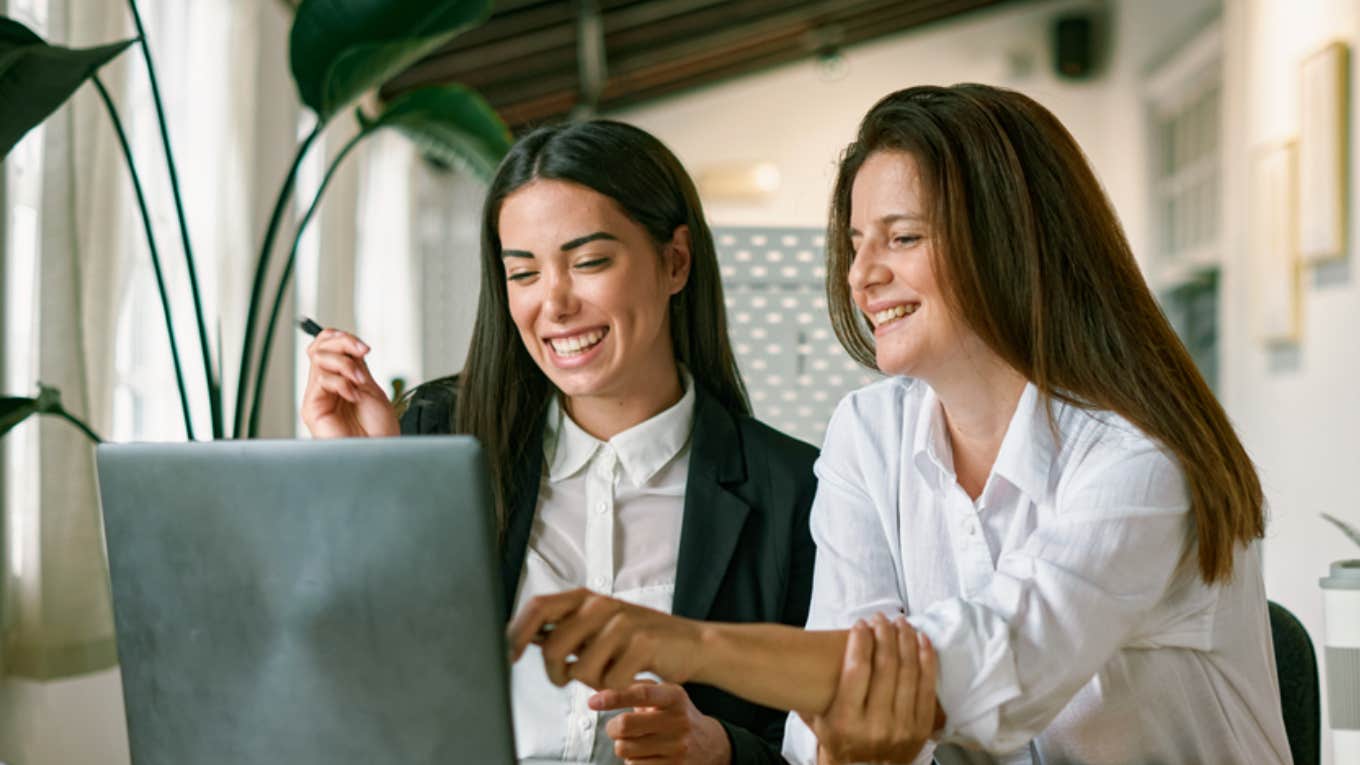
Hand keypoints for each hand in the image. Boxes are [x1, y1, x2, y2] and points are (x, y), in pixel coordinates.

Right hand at [301, 328, 398, 438]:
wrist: (380, 451)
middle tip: (362, 352)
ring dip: (345, 364)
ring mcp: (317, 397)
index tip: (363, 346)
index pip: (327, 347)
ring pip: (319, 358)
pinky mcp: (311, 408)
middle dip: (343, 343)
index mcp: (339, 380)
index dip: (342, 339)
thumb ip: (356, 367)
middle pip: (319, 347)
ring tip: (360, 381)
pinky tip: (353, 396)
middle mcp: (324, 387)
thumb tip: (349, 346)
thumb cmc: (379, 429)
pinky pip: (321, 380)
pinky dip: (341, 383)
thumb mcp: (370, 388)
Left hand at [507, 588, 704, 689]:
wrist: (692, 644)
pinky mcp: (643, 643)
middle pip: (553, 645)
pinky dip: (615, 689)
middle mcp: (601, 605)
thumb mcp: (599, 626)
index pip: (538, 607)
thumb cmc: (639, 640)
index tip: (509, 655)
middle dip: (555, 673)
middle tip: (566, 678)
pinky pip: (610, 681)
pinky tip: (627, 678)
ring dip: (591, 683)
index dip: (517, 632)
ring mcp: (623, 622)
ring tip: (608, 673)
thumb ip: (566, 630)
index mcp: (586, 598)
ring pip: (581, 669)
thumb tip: (521, 638)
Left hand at [590, 681, 731, 763]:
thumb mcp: (666, 695)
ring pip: (626, 750)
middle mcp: (678, 722)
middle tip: (616, 727)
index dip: (614, 697)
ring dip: (624, 746)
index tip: (593, 701)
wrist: (711, 745)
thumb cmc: (677, 715)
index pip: (641, 694)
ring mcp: (677, 748)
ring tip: (637, 741)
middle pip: (625, 726)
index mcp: (675, 697)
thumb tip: (601, 685)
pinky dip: (633, 761)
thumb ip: (637, 687)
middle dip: (612, 727)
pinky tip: (646, 754)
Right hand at [802, 613, 936, 764]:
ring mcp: (901, 728)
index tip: (860, 624)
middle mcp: (875, 726)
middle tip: (880, 617)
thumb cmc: (839, 740)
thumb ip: (807, 692)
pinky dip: (927, 659)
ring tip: (901, 623)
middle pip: (885, 666)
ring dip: (906, 641)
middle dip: (884, 634)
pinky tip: (922, 641)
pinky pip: (927, 687)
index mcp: (845, 721)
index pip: (857, 670)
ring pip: (909, 672)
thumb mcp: (817, 721)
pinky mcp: (921, 729)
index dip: (861, 641)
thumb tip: (786, 655)